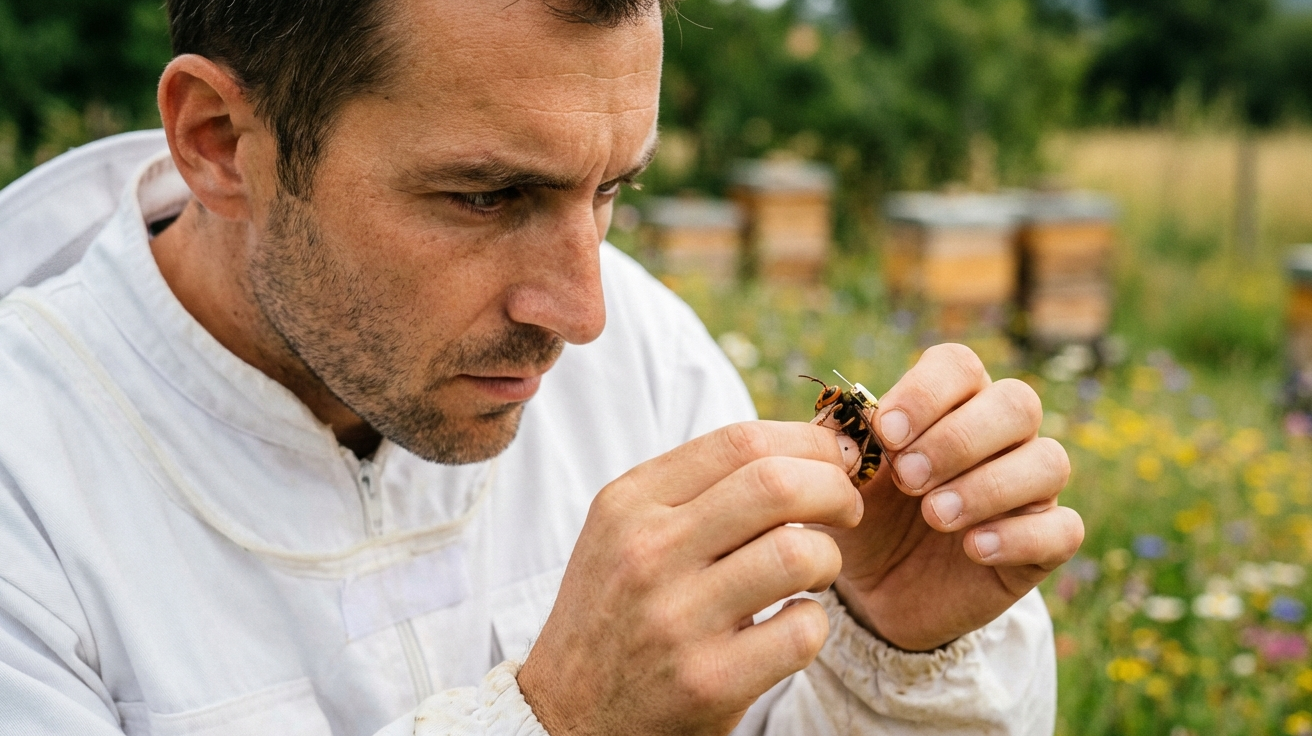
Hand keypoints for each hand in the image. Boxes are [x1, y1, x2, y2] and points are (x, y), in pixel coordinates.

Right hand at [518, 421, 864, 735]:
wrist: (567, 712)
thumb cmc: (616, 609)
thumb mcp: (626, 531)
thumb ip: (700, 487)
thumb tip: (810, 443)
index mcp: (630, 503)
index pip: (740, 442)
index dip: (808, 442)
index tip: (835, 459)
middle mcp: (648, 553)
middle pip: (776, 485)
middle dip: (835, 489)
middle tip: (846, 509)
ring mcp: (677, 619)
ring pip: (798, 555)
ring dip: (829, 558)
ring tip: (815, 570)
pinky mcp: (709, 682)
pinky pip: (802, 631)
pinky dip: (814, 623)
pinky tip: (792, 623)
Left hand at [830, 343, 1083, 651]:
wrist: (878, 592)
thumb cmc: (863, 517)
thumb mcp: (838, 481)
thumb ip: (839, 444)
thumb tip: (846, 417)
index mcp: (950, 403)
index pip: (959, 365)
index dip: (927, 392)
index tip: (887, 433)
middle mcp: (1001, 436)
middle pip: (1017, 403)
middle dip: (960, 438)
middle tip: (910, 478)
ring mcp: (1030, 489)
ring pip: (1049, 461)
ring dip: (989, 486)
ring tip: (935, 515)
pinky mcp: (1045, 544)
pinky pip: (1065, 528)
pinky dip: (1020, 535)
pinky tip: (973, 548)